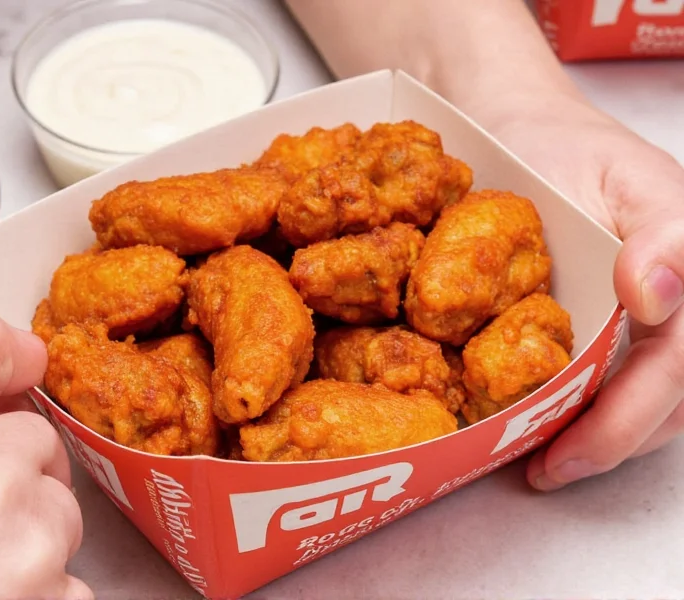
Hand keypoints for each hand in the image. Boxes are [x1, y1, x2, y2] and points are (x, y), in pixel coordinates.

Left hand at [488, 95, 683, 490]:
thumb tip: (653, 300)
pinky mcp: (586, 323)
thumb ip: (667, 231)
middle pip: (666, 398)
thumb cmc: (563, 143)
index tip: (573, 451)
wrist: (508, 126)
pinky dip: (570, 411)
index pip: (678, 365)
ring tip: (539, 463)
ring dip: (595, 439)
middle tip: (548, 470)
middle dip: (613, 441)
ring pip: (638, 401)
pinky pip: (592, 379)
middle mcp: (670, 306)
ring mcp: (633, 317)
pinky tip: (531, 426)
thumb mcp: (625, 173)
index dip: (633, 415)